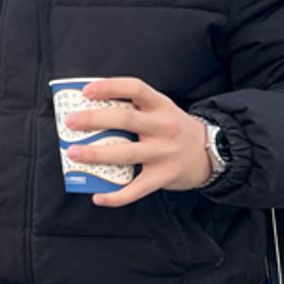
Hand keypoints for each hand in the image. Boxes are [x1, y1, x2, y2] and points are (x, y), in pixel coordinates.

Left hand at [63, 77, 211, 207]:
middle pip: (126, 119)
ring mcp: (164, 153)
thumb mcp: (162, 110)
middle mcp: (163, 127)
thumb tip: (91, 110)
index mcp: (160, 105)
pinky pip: (136, 189)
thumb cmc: (175, 128)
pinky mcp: (164, 177)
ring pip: (126, 153)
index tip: (86, 91)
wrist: (214, 152)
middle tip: (70, 122)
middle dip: (94, 120)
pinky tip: (98, 197)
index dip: (110, 87)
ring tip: (74, 154)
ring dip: (96, 154)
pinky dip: (116, 196)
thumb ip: (135, 108)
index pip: (135, 88)